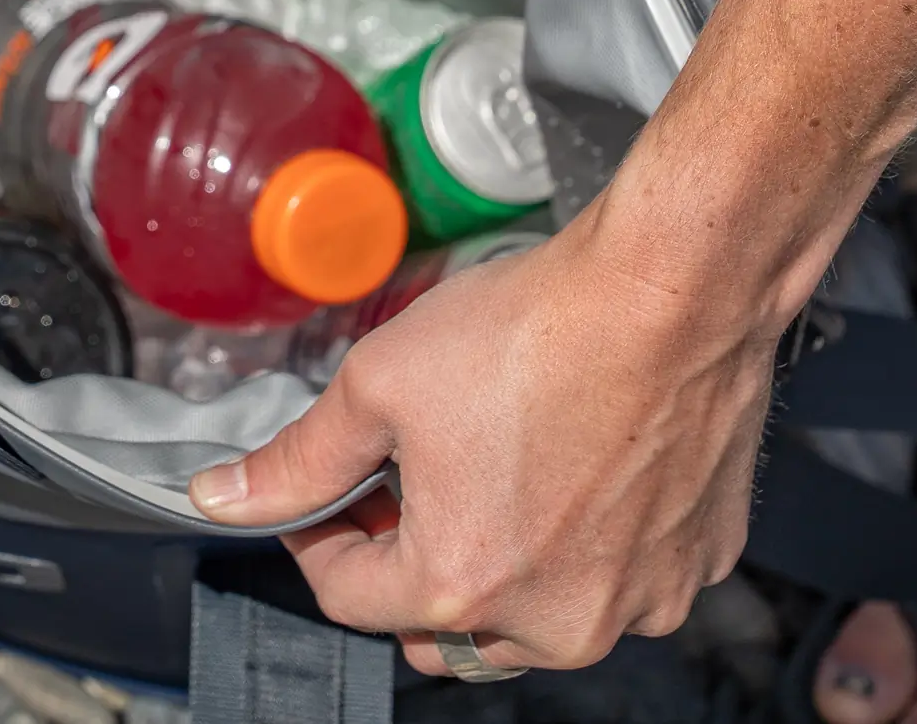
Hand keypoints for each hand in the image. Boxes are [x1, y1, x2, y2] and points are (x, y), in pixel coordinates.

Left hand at [188, 206, 784, 678]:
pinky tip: (569, 468)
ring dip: (496, 568)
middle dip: (406, 565)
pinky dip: (582, 548)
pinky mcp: (692, 568)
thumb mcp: (377, 384)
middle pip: (440, 627)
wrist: (673, 289)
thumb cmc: (539, 331)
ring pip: (530, 620)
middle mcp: (553, 620)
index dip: (319, 536)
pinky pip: (615, 583)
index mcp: (459, 586)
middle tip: (403, 481)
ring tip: (490, 470)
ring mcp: (634, 602)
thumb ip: (296, 460)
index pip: (348, 597)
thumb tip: (224, 497)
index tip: (327, 493)